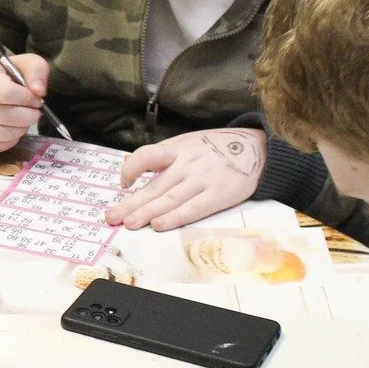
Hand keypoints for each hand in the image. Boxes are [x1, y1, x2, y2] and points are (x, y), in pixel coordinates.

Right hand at [0, 55, 49, 152]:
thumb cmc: (7, 77)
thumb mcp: (25, 64)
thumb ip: (37, 71)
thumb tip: (39, 92)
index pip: (7, 93)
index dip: (28, 99)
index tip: (36, 99)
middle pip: (5, 116)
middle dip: (27, 117)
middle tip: (34, 113)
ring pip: (1, 134)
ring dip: (20, 130)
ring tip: (23, 121)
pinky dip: (9, 142)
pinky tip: (11, 130)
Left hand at [105, 127, 267, 230]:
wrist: (257, 148)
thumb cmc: (217, 148)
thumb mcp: (190, 142)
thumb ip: (167, 158)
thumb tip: (137, 174)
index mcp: (178, 148)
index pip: (147, 156)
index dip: (131, 169)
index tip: (123, 183)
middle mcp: (187, 163)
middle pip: (154, 186)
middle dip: (130, 203)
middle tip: (111, 217)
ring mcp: (202, 179)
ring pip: (169, 199)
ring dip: (147, 213)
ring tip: (129, 224)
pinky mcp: (218, 195)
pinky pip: (193, 209)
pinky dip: (175, 217)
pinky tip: (159, 225)